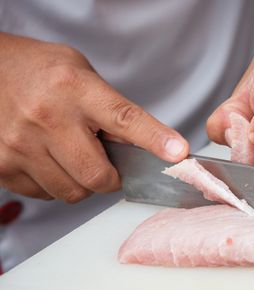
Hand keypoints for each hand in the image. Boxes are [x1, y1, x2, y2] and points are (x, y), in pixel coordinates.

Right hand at [0, 33, 188, 201]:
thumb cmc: (41, 73)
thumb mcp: (82, 75)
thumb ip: (113, 109)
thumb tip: (149, 146)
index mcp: (74, 88)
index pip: (124, 119)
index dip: (155, 139)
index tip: (178, 154)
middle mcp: (46, 117)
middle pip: (98, 175)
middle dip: (111, 177)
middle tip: (107, 163)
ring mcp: (20, 145)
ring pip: (73, 192)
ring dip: (82, 182)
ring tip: (72, 155)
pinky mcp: (3, 166)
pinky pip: (46, 194)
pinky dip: (55, 184)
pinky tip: (49, 159)